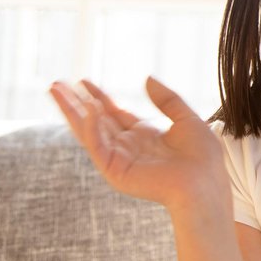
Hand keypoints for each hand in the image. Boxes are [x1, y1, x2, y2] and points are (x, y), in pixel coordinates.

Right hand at [48, 77, 232, 214]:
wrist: (204, 182)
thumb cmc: (202, 156)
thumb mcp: (186, 118)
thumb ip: (167, 99)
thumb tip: (147, 78)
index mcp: (143, 135)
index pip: (113, 113)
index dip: (98, 97)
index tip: (83, 81)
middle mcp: (127, 146)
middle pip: (95, 120)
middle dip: (75, 102)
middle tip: (56, 84)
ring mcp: (119, 158)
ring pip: (88, 130)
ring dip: (71, 110)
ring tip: (55, 90)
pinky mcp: (115, 169)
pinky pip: (98, 144)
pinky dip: (91, 126)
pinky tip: (88, 107)